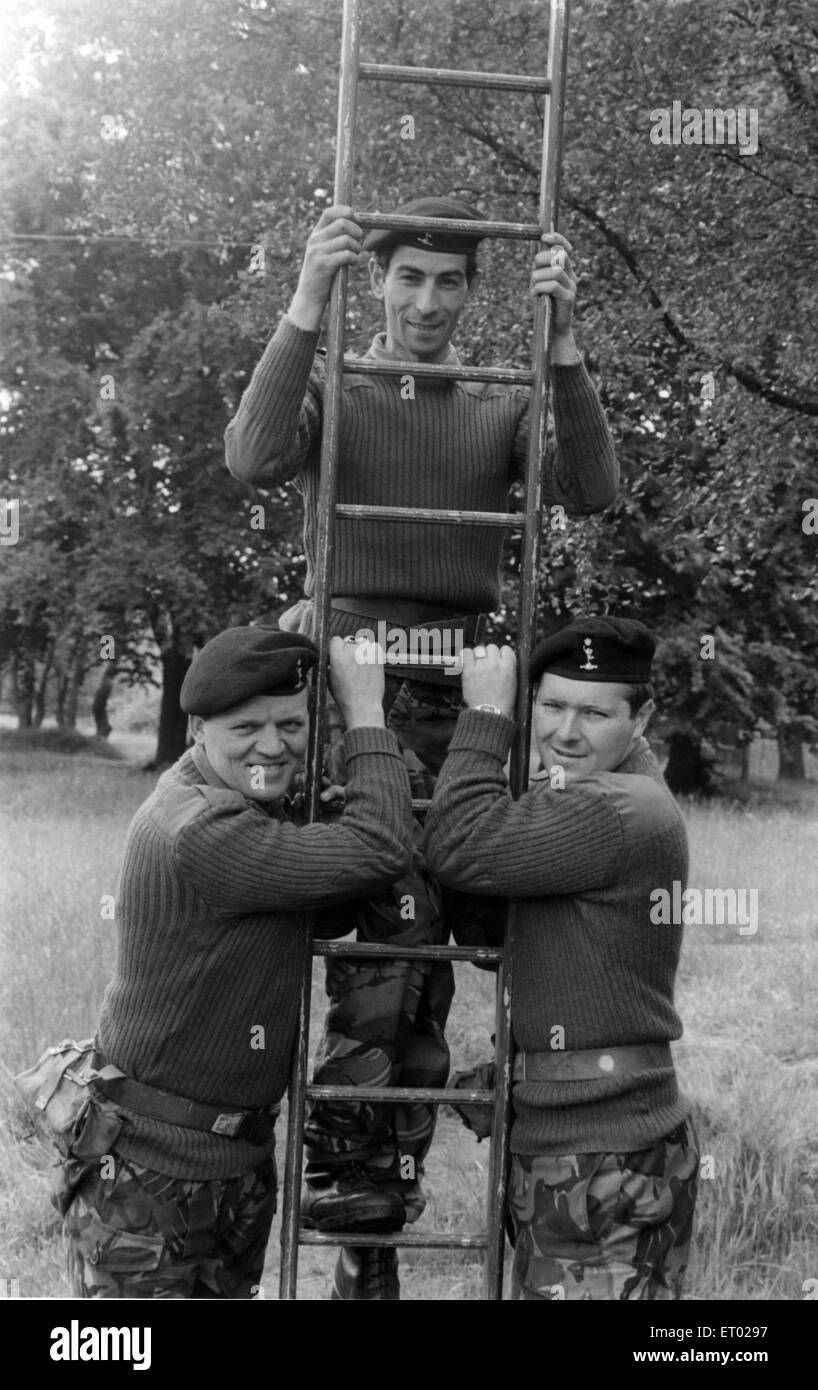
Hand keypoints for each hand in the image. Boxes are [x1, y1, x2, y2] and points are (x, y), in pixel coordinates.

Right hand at [288, 205, 365, 331]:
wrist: (309, 297)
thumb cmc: (322, 276)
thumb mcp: (324, 253)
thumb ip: (334, 240)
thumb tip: (356, 226)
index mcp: (315, 235)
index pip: (329, 212)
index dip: (346, 212)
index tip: (358, 220)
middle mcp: (314, 240)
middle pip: (342, 223)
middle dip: (356, 231)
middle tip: (358, 243)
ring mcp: (317, 252)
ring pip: (346, 239)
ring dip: (357, 247)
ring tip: (355, 256)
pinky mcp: (323, 264)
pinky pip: (346, 254)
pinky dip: (354, 258)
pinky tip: (353, 263)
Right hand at [327, 635, 385, 728]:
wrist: (363, 705)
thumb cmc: (345, 695)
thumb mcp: (329, 679)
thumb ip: (330, 663)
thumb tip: (331, 655)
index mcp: (337, 656)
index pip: (335, 640)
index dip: (337, 649)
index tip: (339, 656)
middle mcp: (352, 651)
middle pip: (349, 642)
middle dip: (349, 651)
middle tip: (351, 666)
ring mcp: (366, 652)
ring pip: (362, 644)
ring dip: (361, 651)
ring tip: (361, 667)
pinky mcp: (377, 656)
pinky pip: (374, 647)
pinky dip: (372, 653)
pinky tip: (369, 664)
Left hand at [461, 643, 516, 716]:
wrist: (490, 713)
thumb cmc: (502, 702)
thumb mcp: (513, 683)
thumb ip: (508, 668)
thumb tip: (501, 660)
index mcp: (508, 666)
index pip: (506, 649)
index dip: (501, 654)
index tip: (498, 659)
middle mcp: (495, 663)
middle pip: (492, 647)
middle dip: (489, 655)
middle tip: (487, 664)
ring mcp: (482, 666)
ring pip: (479, 649)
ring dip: (478, 655)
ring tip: (477, 664)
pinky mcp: (469, 670)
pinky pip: (466, 653)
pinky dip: (466, 655)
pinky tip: (468, 661)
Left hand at [530, 231, 579, 360]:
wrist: (554, 330)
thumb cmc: (545, 305)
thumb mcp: (541, 284)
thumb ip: (541, 270)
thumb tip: (536, 257)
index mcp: (565, 270)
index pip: (564, 247)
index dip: (557, 238)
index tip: (544, 237)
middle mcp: (571, 276)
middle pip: (560, 256)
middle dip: (541, 260)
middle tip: (532, 273)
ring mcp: (571, 287)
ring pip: (556, 271)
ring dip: (538, 277)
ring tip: (533, 288)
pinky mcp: (569, 299)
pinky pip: (553, 286)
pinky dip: (540, 288)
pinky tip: (535, 295)